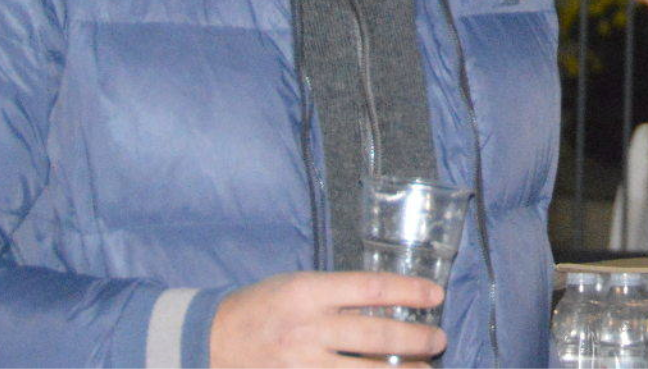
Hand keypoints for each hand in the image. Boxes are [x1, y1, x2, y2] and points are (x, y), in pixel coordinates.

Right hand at [209, 271, 447, 367]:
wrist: (209, 341)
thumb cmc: (261, 307)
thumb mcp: (297, 286)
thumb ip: (338, 295)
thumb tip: (390, 303)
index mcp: (308, 292)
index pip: (370, 288)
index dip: (408, 290)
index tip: (436, 294)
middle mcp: (307, 329)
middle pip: (375, 335)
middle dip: (416, 339)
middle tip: (439, 339)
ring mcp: (301, 365)